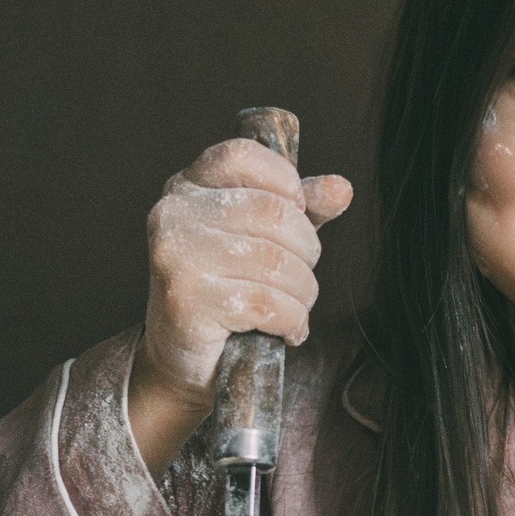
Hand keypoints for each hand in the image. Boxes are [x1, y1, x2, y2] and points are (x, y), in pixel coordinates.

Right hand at [127, 136, 351, 472]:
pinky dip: (292, 321)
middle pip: (273, 212)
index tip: (298, 216)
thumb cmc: (229, 290)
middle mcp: (172, 214)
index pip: (243, 156)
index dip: (286, 184)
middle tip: (300, 279)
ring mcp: (175, 255)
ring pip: (276, 261)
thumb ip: (302, 210)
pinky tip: (285, 330)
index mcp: (187, 187)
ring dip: (303, 292)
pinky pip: (268, 303)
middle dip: (306, 252)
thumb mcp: (266, 239)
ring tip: (294, 308)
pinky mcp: (185, 299)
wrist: (184, 359)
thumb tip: (341, 189)